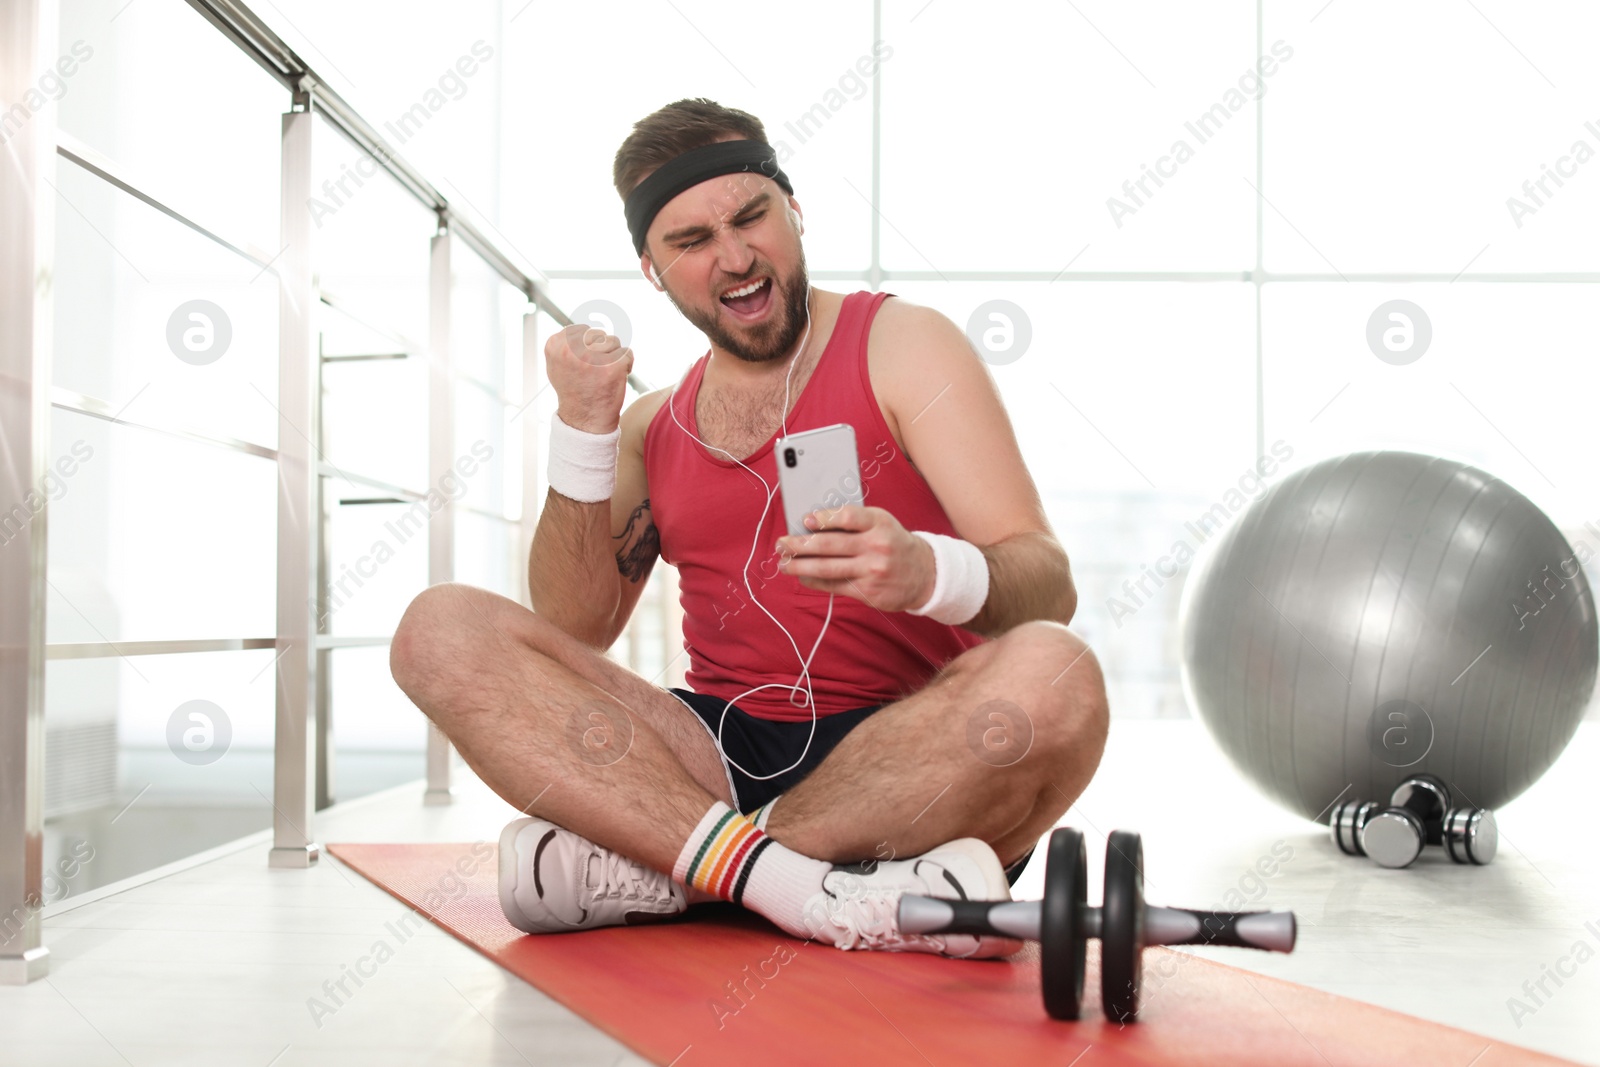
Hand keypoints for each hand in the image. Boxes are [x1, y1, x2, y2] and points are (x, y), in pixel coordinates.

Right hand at [546, 324, 632, 432]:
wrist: (585, 420)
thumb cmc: (574, 391)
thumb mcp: (558, 364)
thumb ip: (566, 343)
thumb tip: (584, 328)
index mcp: (555, 346)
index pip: (581, 329)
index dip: (588, 345)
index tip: (585, 363)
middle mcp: (572, 350)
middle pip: (598, 334)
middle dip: (601, 349)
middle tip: (596, 371)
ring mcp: (592, 358)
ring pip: (614, 341)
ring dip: (614, 356)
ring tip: (604, 374)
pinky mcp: (612, 367)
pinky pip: (627, 353)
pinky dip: (626, 365)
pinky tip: (616, 378)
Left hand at [774, 504, 935, 611]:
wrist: (925, 574)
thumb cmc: (894, 543)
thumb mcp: (881, 523)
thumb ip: (853, 522)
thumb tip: (813, 525)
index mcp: (879, 523)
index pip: (847, 517)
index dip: (824, 518)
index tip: (805, 520)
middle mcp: (876, 546)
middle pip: (830, 545)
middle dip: (800, 545)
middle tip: (781, 544)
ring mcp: (872, 570)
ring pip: (828, 568)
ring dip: (800, 566)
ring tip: (784, 563)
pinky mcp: (868, 591)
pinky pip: (834, 585)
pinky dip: (814, 581)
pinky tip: (803, 577)